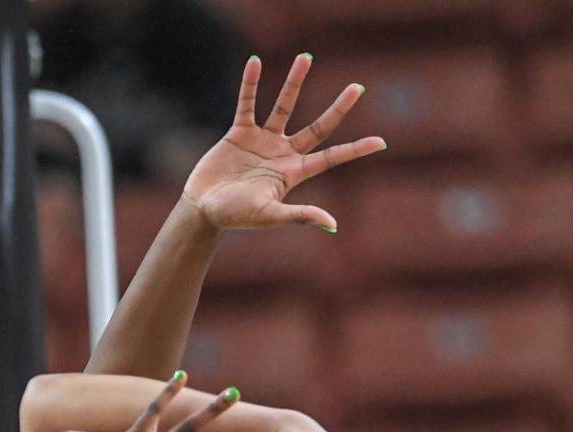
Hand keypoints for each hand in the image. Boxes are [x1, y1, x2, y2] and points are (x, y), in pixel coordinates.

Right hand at [183, 53, 384, 232]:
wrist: (203, 210)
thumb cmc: (236, 217)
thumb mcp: (269, 216)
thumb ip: (299, 215)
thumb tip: (332, 223)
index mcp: (294, 173)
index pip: (331, 157)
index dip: (355, 150)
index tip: (381, 142)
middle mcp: (282, 153)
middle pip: (317, 127)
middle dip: (337, 109)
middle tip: (357, 88)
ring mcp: (262, 141)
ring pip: (284, 106)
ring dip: (294, 82)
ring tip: (306, 57)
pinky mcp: (239, 133)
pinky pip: (246, 104)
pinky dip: (249, 84)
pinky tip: (254, 62)